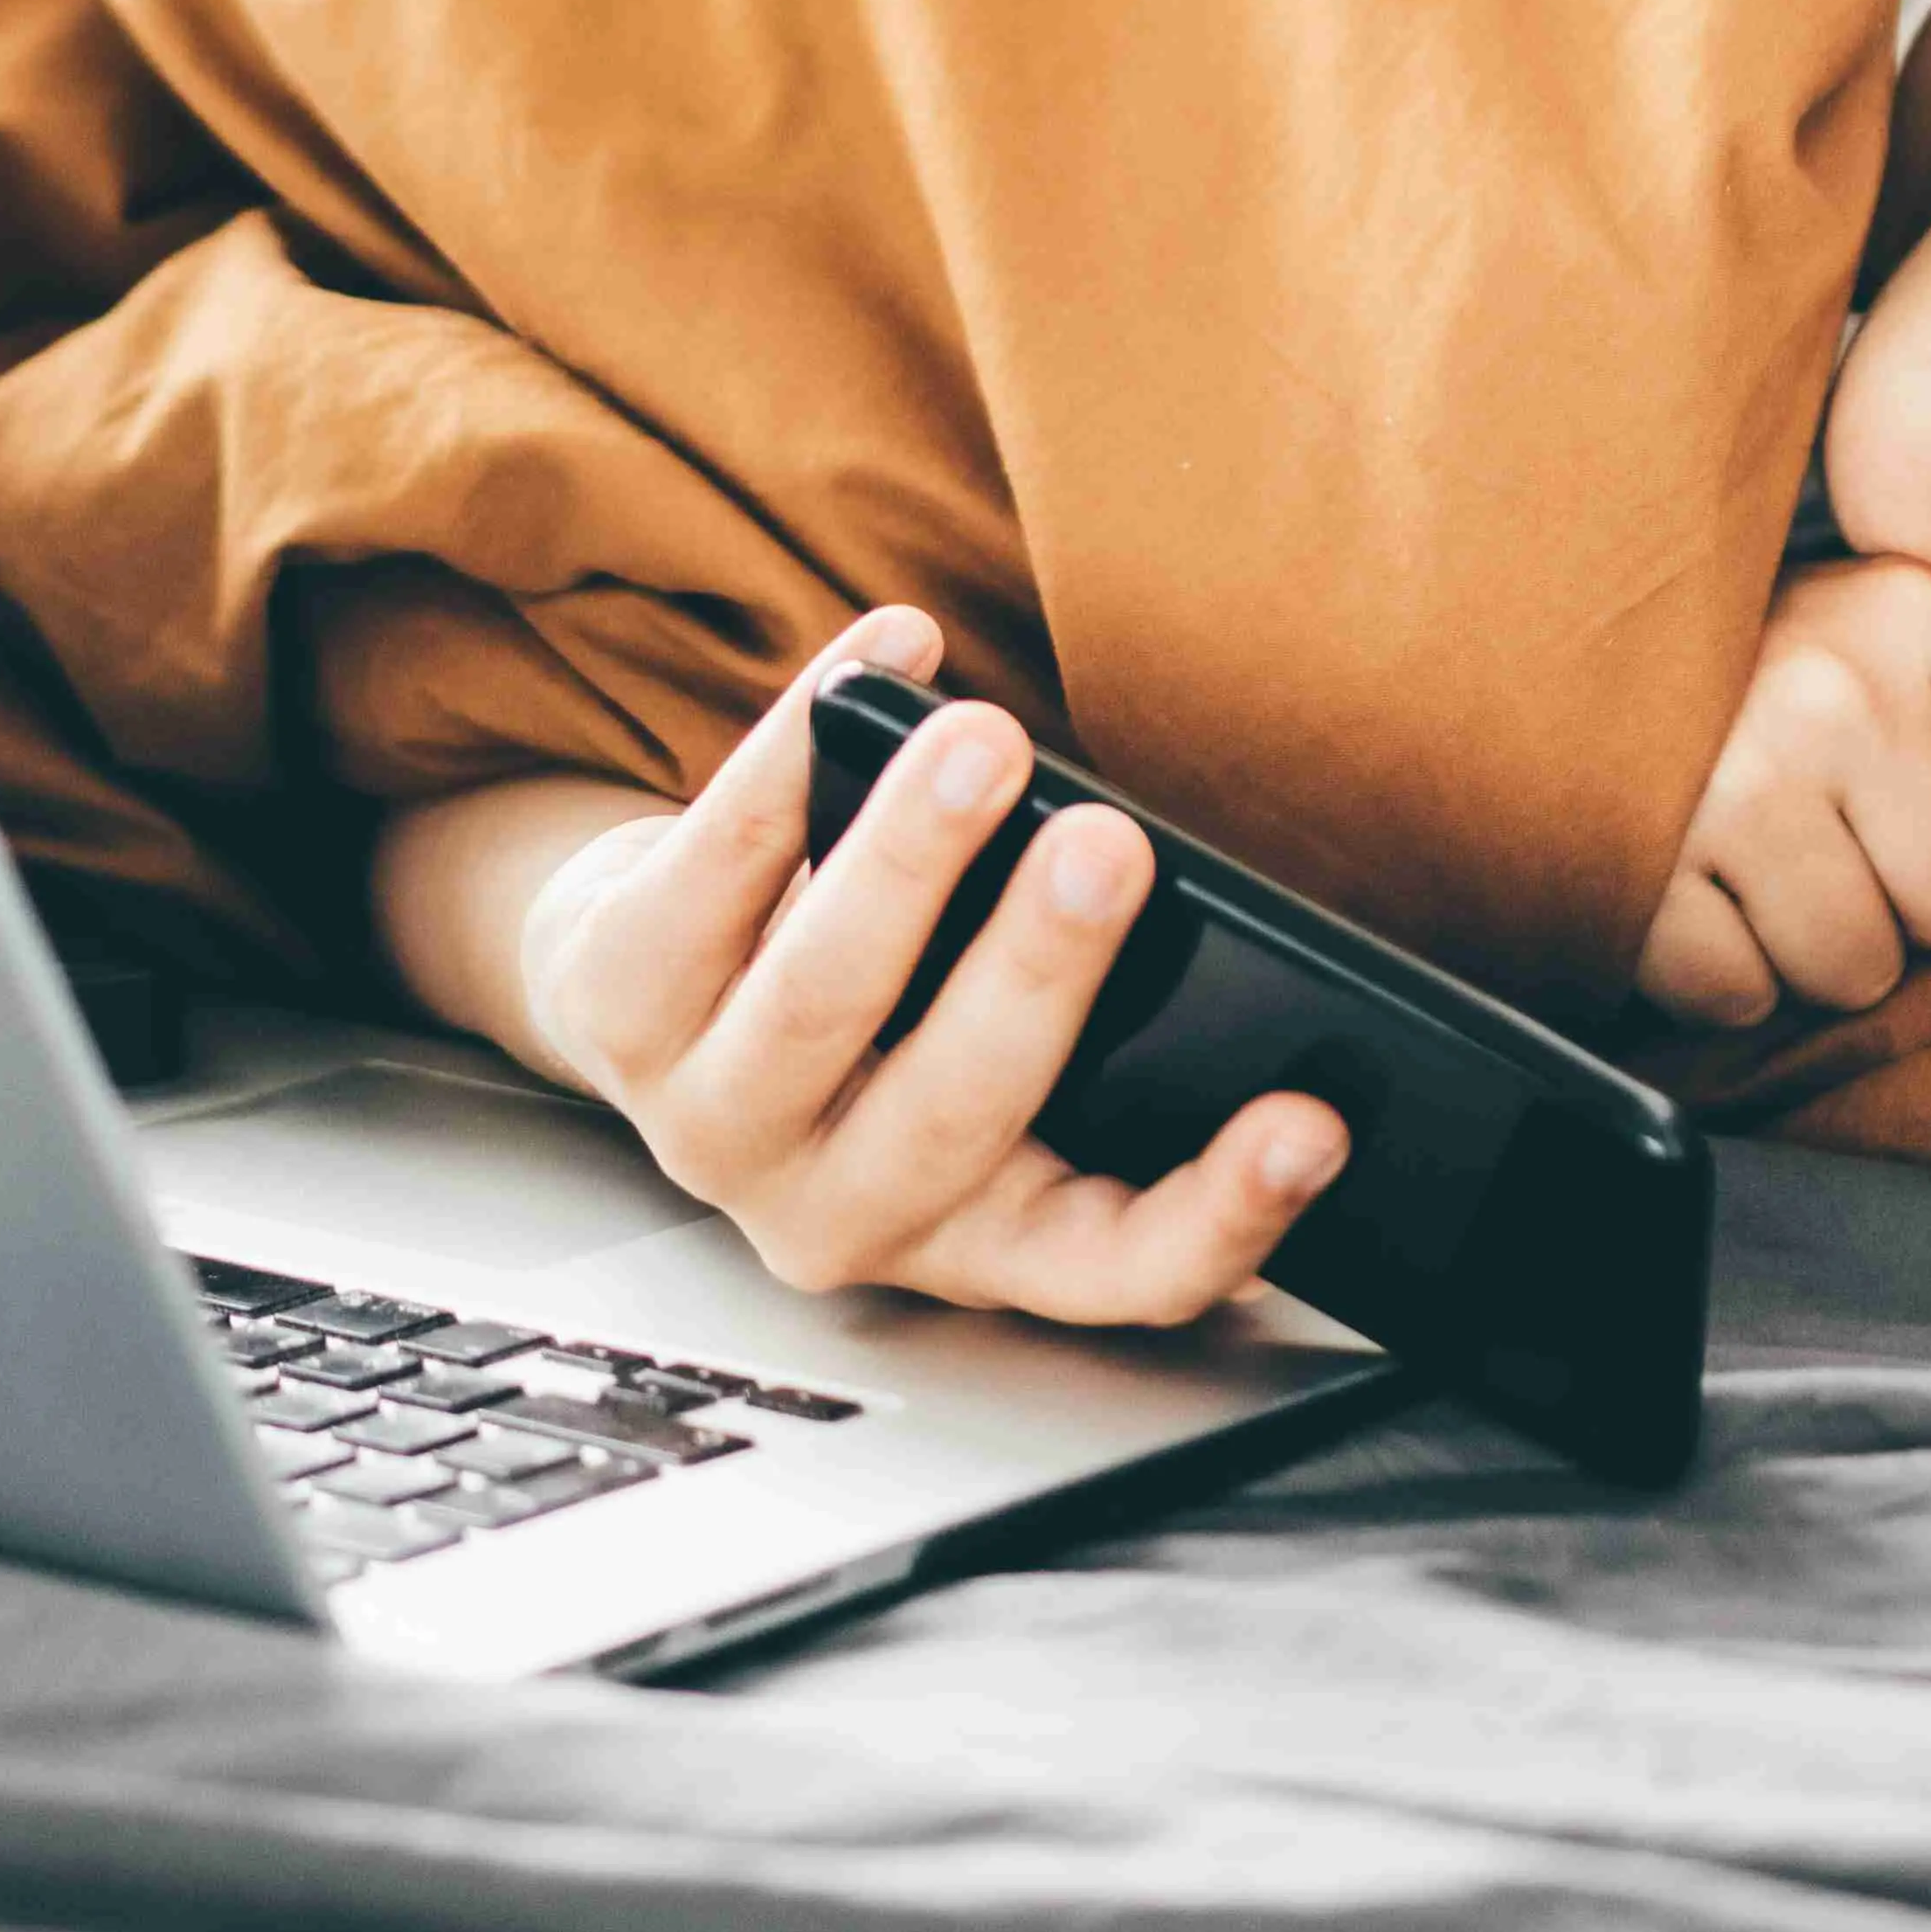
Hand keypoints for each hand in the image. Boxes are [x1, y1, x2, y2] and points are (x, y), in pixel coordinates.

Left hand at [508, 608, 1347, 1323]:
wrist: (659, 995)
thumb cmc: (884, 1012)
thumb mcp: (995, 1050)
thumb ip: (1085, 1021)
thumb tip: (1174, 894)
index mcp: (981, 1234)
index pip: (1118, 1268)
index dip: (1223, 1213)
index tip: (1311, 1123)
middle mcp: (843, 1211)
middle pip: (958, 1111)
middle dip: (1038, 971)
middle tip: (1107, 850)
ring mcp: (715, 1126)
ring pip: (819, 1001)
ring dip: (905, 860)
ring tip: (981, 745)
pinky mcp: (619, 1013)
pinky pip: (710, 871)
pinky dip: (791, 753)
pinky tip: (878, 662)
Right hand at [1634, 555, 1930, 1025]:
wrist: (1576, 644)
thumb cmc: (1772, 671)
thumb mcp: (1909, 644)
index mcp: (1926, 619)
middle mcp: (1838, 691)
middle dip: (1924, 906)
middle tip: (1850, 839)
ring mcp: (1737, 784)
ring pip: (1862, 972)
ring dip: (1823, 948)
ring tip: (1773, 863)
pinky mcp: (1646, 870)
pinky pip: (1745, 998)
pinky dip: (1728, 972)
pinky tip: (1705, 891)